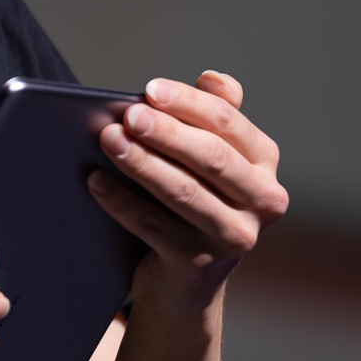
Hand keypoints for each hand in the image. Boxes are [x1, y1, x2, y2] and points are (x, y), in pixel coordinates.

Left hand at [87, 71, 287, 314]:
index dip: (188, 103)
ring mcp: (234, 237)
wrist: (185, 282)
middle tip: (128, 115)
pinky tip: (96, 181)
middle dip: (166, 133)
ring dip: (142, 162)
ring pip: (184, 191)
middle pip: (211, 157)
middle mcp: (263, 201)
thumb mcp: (209, 160)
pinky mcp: (199, 264)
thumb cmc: (194, 202)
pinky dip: (121, 201)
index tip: (150, 89)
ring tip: (108, 140)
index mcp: (265, 163)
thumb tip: (213, 78)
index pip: (228, 123)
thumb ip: (214, 116)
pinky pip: (153, 226)